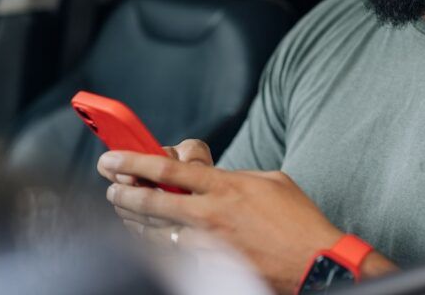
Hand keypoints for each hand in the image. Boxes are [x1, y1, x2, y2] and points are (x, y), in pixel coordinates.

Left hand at [97, 151, 345, 293]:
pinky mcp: (211, 267)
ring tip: (123, 210)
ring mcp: (208, 244)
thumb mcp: (271, 181)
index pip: (169, 169)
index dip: (135, 161)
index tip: (115, 157)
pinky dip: (159, 245)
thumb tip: (217, 178)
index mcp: (225, 185)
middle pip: (152, 201)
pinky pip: (176, 255)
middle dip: (124, 192)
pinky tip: (150, 238)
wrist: (314, 261)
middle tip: (110, 187)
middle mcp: (211, 214)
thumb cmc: (298, 220)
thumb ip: (237, 176)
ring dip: (135, 220)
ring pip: (156, 232)